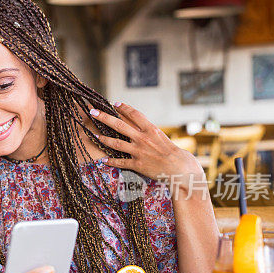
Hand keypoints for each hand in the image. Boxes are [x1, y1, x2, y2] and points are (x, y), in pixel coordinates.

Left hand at [90, 102, 204, 194]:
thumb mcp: (163, 138)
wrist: (181, 169)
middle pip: (119, 125)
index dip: (123, 108)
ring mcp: (139, 151)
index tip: (114, 103)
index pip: (134, 114)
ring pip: (116, 143)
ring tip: (95, 136)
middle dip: (104, 117)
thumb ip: (150, 133)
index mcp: (151, 130)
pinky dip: (111, 161)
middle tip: (92, 112)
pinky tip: (104, 160)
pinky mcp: (137, 164)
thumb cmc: (175, 153)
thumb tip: (140, 127)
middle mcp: (143, 139)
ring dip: (104, 139)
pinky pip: (120, 162)